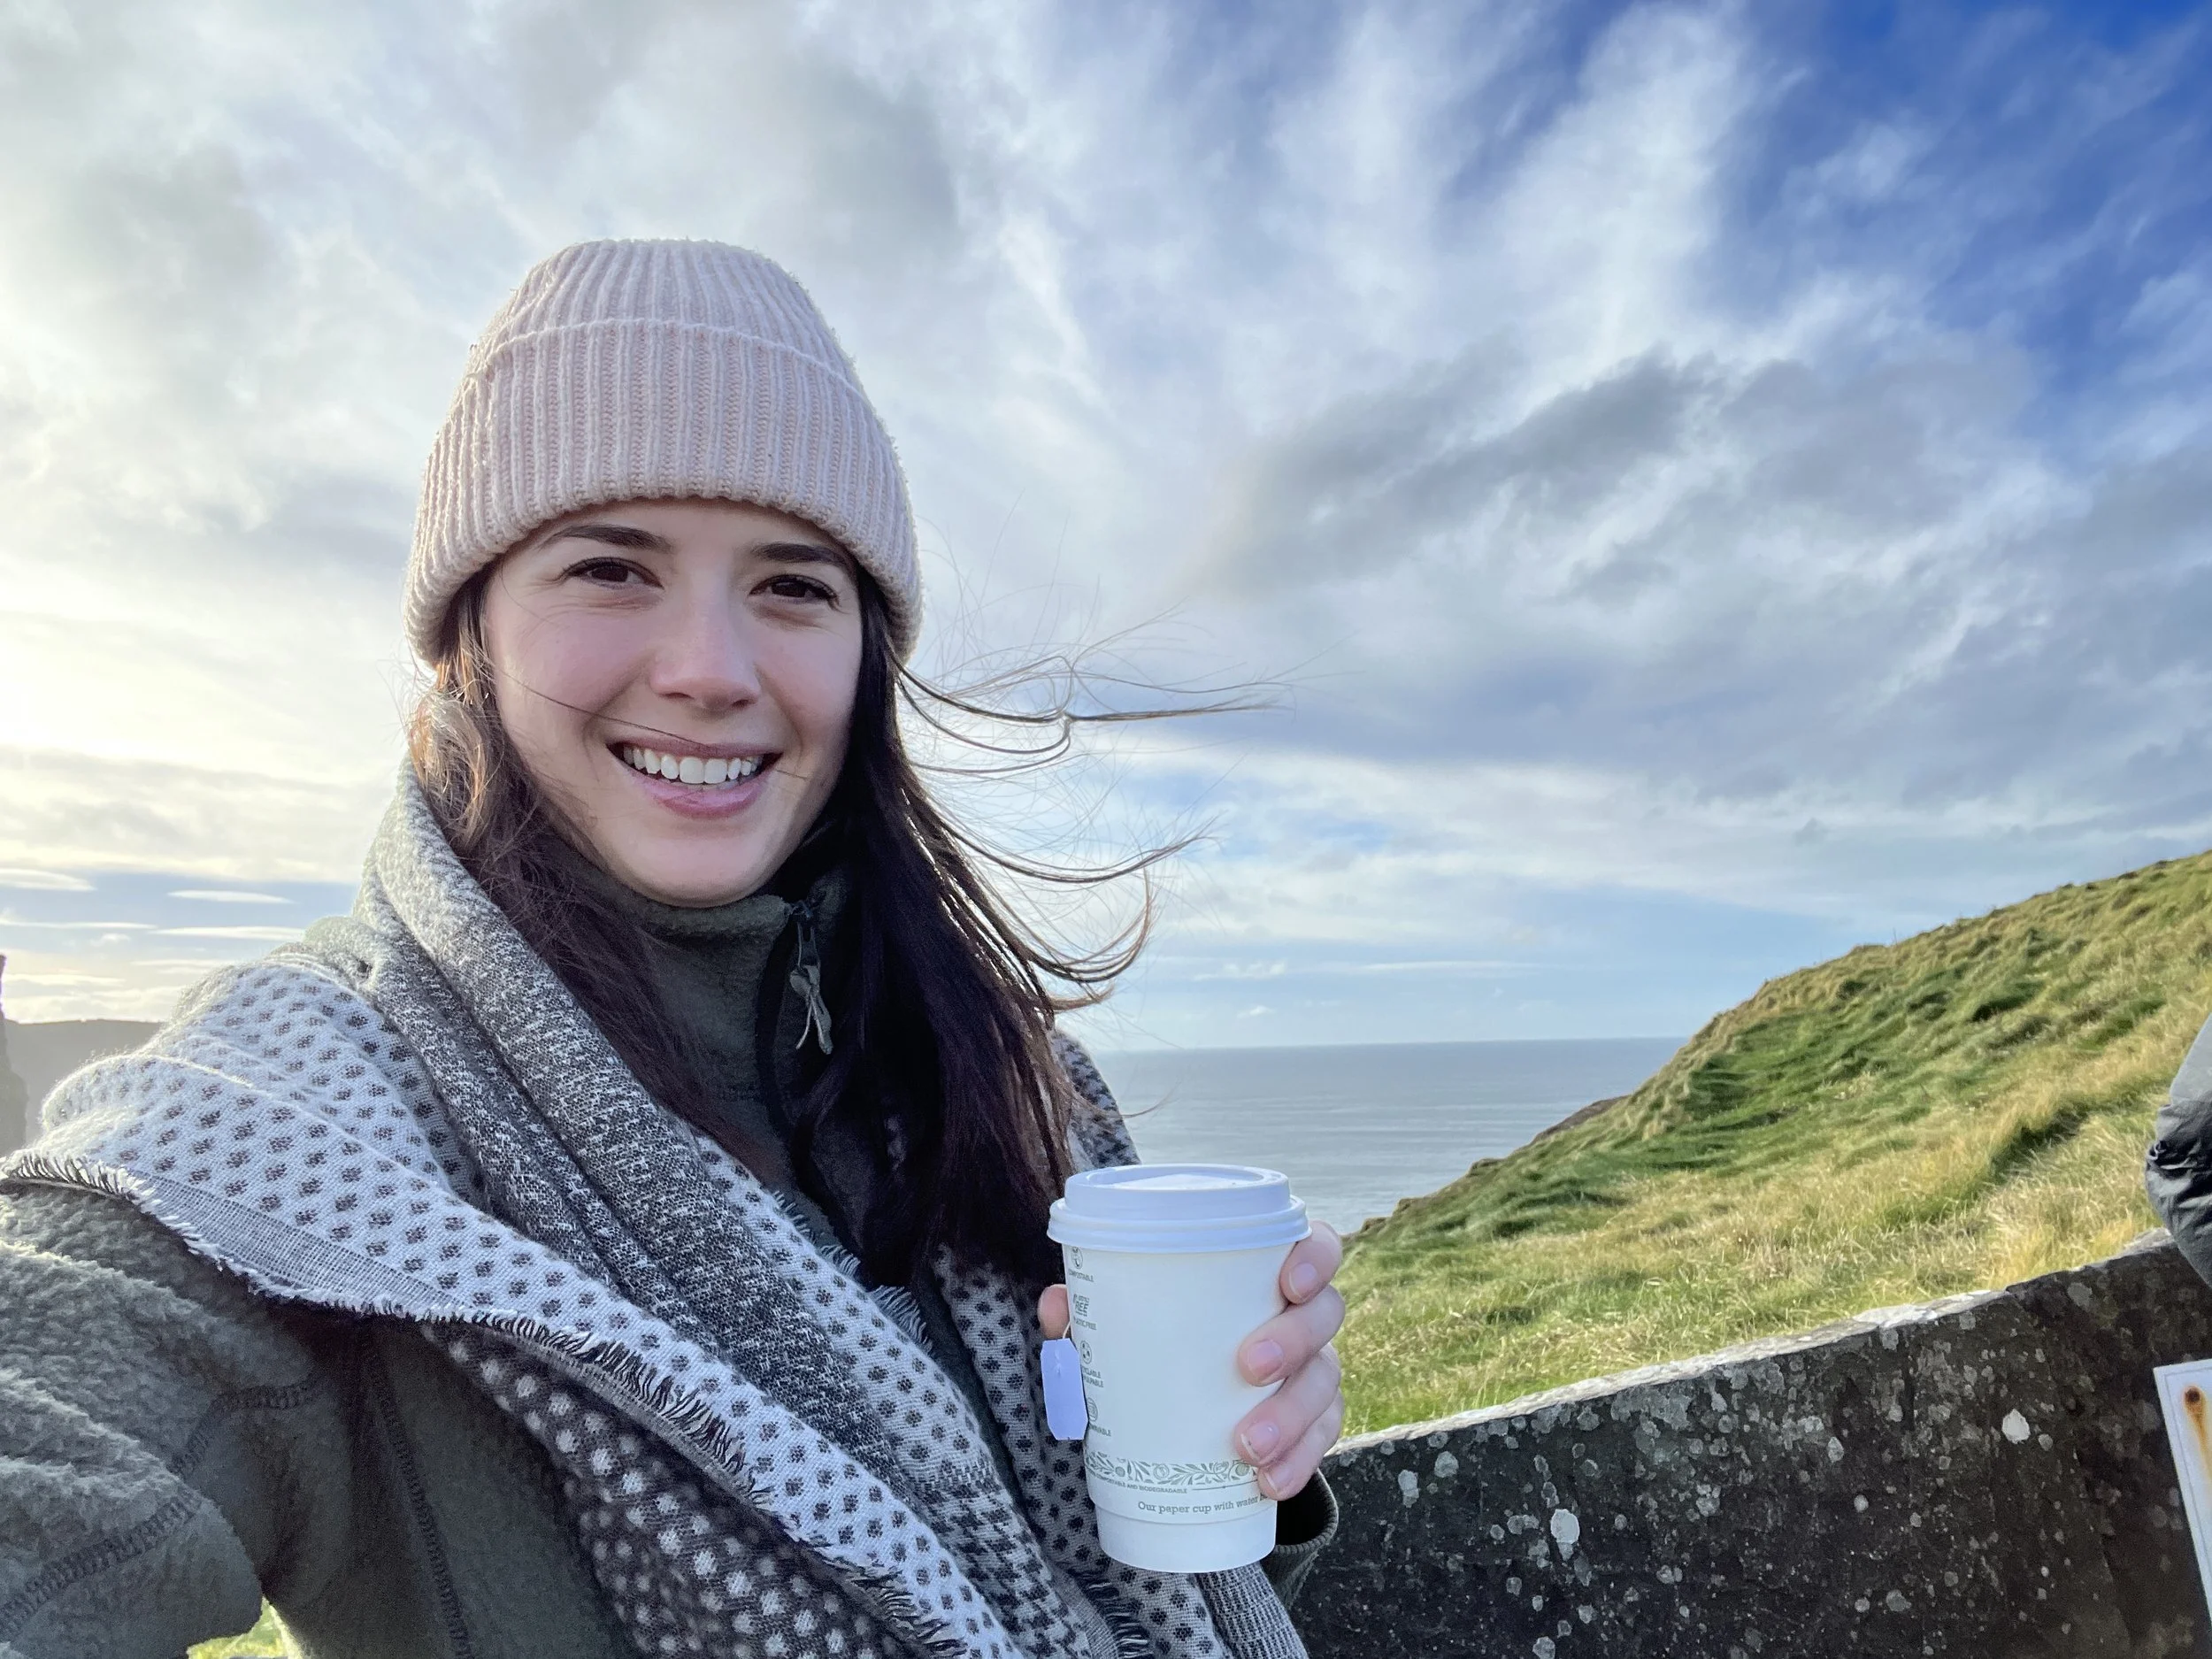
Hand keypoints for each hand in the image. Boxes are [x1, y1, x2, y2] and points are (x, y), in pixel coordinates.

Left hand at [1036, 1220, 1345, 1500]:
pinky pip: (1322, 1439)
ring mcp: (1313, 1369)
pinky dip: (1298, 1462)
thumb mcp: (1133, 1319)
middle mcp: (1302, 1316)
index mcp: (1268, 1273)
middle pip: (1325, 1314)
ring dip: (1292, 1415)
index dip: (1314, 1258)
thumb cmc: (1168, 1336)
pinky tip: (1267, 1483)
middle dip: (1294, 1339)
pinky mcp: (1314, 1422)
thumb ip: (1095, 1309)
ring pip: (1325, 1381)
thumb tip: (1059, 1306)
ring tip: (1247, 1448)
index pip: (1316, 1247)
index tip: (1287, 1281)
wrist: (1187, 1403)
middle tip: (1248, 1367)